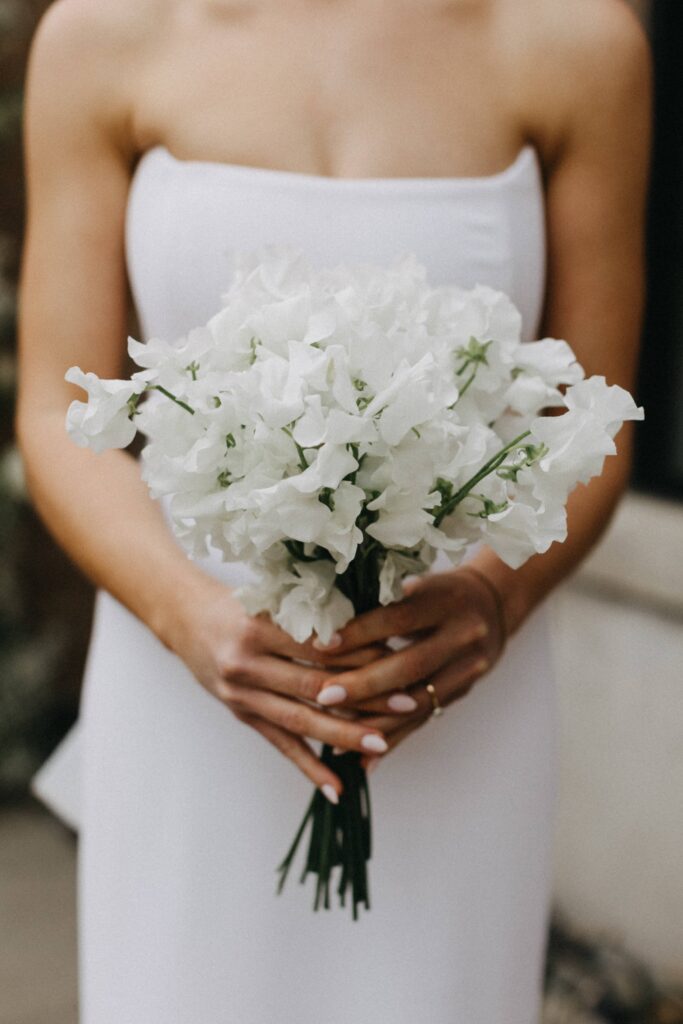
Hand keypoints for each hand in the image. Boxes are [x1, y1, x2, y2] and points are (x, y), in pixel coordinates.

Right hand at [164, 575, 392, 798]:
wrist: (184, 618)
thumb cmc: (237, 603)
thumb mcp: (269, 599)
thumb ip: (310, 614)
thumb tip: (372, 630)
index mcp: (257, 628)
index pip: (317, 645)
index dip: (358, 653)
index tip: (397, 656)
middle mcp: (246, 664)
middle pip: (314, 685)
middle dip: (364, 695)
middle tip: (407, 701)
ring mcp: (242, 695)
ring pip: (300, 720)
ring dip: (343, 734)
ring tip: (382, 742)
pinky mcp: (243, 716)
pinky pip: (280, 745)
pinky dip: (309, 767)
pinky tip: (337, 787)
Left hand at [310, 567, 506, 766]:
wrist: (493, 604)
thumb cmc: (437, 590)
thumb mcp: (418, 583)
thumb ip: (382, 601)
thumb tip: (325, 621)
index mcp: (446, 600)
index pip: (399, 618)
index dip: (359, 632)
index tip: (322, 645)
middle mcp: (464, 634)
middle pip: (411, 665)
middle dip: (364, 684)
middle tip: (324, 696)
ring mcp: (468, 667)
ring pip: (419, 702)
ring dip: (376, 723)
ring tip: (336, 737)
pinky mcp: (464, 692)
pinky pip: (425, 720)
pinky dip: (394, 738)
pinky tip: (365, 755)